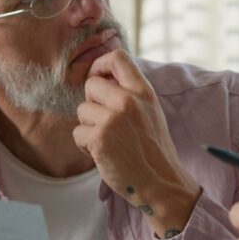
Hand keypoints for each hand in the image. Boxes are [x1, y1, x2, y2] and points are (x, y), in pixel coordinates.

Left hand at [74, 50, 200, 236]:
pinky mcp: (99, 138)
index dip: (100, 64)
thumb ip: (131, 93)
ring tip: (109, 140)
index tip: (98, 78)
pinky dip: (85, 145)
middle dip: (92, 102)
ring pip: (82, 110)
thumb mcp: (150, 111)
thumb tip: (102, 79)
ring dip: (89, 126)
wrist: (160, 181)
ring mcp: (113, 119)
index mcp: (144, 92)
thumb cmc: (153, 149)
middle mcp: (129, 101)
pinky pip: (77, 132)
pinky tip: (103, 152)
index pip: (118, 58)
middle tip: (106, 121)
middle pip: (91, 84)